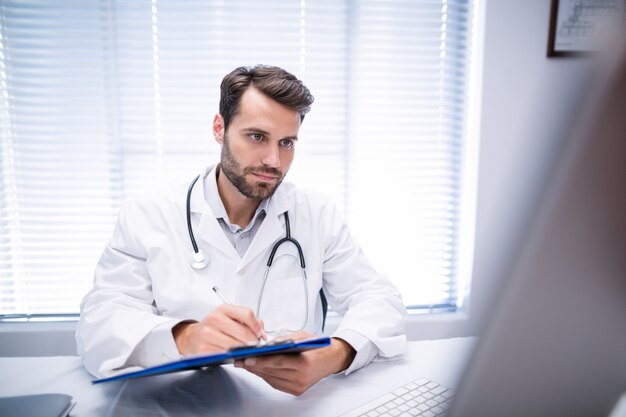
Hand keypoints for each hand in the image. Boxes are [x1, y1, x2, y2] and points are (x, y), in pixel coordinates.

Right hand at [173, 304, 265, 356]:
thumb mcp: (230, 317)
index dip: (257, 326)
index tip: (260, 334)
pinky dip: (234, 357)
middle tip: (255, 346)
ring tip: (245, 351)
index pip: (247, 314)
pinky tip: (235, 355)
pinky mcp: (205, 349)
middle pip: (243, 332)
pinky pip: (226, 355)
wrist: (192, 337)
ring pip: (236, 346)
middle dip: (253, 342)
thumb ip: (248, 320)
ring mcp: (208, 334)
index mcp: (223, 309)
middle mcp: (214, 319)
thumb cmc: (214, 327)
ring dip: (244, 351)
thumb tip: (261, 332)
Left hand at [235, 331, 355, 395]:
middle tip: (240, 359)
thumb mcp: (302, 336)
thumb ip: (284, 340)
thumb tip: (265, 344)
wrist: (332, 359)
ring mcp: (299, 385)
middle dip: (254, 365)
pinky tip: (258, 369)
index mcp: (305, 362)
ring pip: (271, 379)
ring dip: (258, 371)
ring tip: (246, 363)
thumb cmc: (318, 346)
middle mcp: (302, 377)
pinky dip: (266, 375)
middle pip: (272, 371)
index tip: (247, 359)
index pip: (278, 362)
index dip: (261, 361)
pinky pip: (276, 383)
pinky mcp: (297, 390)